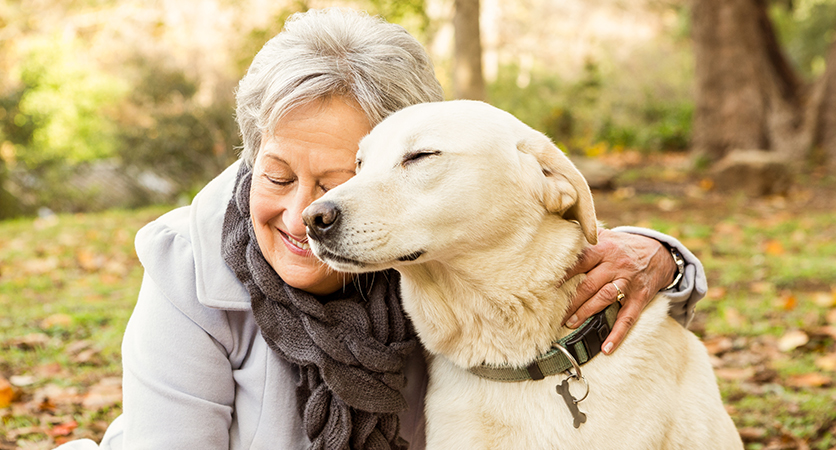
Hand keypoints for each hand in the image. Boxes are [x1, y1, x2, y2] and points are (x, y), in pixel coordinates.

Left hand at [559, 229, 675, 354]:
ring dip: (586, 312)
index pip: (579, 261)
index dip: (562, 274)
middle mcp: (616, 265)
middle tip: (552, 312)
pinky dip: (618, 334)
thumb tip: (556, 238)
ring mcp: (629, 282)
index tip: (545, 285)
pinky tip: (607, 347)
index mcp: (604, 249)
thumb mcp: (607, 236)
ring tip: (569, 324)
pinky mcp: (640, 298)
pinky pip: (628, 318)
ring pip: (604, 298)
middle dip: (570, 300)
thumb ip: (585, 239)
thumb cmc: (623, 247)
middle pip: (589, 283)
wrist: (660, 253)